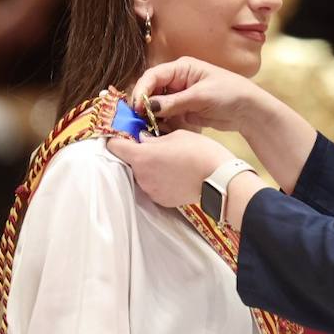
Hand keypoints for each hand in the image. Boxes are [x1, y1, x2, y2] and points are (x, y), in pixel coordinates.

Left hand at [108, 130, 234, 208]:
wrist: (219, 179)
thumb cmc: (200, 152)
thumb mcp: (176, 135)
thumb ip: (154, 138)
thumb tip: (144, 140)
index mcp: (141, 156)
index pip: (114, 146)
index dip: (117, 137)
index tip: (123, 133)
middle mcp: (141, 176)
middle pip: (130, 161)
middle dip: (138, 153)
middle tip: (155, 145)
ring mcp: (150, 190)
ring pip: (142, 174)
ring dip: (150, 167)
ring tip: (169, 161)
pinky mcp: (161, 200)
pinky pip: (154, 186)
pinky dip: (160, 179)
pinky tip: (175, 174)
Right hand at [130, 56, 269, 133]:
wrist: (249, 111)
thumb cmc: (230, 93)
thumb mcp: (201, 96)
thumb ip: (174, 102)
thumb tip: (149, 107)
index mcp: (181, 68)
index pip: (153, 76)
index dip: (141, 90)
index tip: (136, 107)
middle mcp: (177, 81)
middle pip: (151, 91)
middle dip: (144, 106)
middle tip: (139, 121)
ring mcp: (180, 97)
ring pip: (157, 106)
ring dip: (153, 117)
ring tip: (150, 128)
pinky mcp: (184, 111)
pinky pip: (167, 117)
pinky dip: (163, 124)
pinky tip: (162, 131)